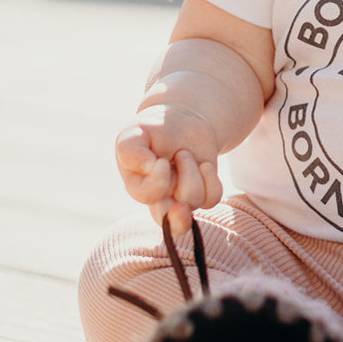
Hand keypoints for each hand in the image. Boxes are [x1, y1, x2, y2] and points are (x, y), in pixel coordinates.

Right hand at [115, 103, 223, 236]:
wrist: (181, 119)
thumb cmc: (153, 128)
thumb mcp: (134, 132)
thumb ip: (130, 149)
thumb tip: (147, 167)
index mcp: (138, 185)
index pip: (147, 196)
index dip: (157, 182)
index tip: (160, 160)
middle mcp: (160, 197)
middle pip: (168, 222)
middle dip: (177, 217)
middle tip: (180, 205)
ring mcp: (183, 196)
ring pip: (193, 201)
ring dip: (192, 173)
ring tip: (184, 153)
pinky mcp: (204, 191)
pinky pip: (212, 198)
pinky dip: (212, 181)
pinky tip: (204, 165)